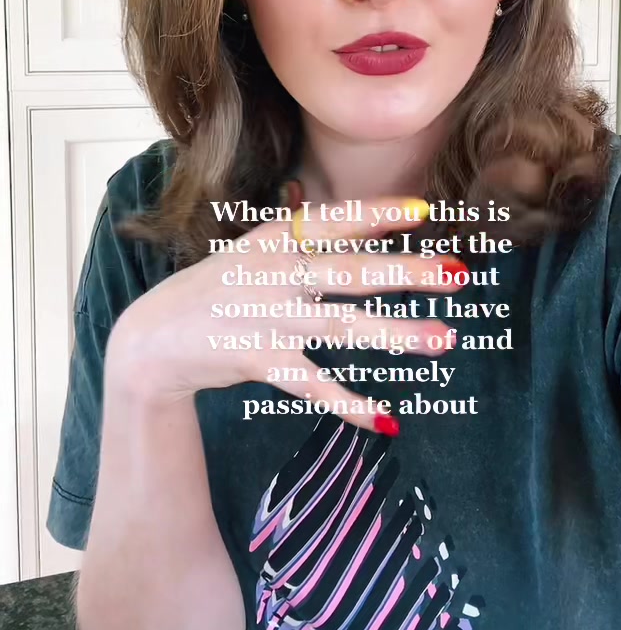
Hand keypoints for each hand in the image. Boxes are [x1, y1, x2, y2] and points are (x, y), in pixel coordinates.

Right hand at [107, 195, 462, 430]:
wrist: (154, 335)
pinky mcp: (258, 359)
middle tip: (456, 275)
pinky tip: (384, 418)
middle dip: (406, 273)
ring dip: (395, 334)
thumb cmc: (219, 288)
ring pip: (342, 326)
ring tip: (442, 340)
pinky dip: (348, 402)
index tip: (426, 211)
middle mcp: (277, 273)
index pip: (336, 220)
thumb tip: (358, 224)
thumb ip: (305, 239)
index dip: (380, 213)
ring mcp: (268, 317)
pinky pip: (312, 384)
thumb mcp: (257, 250)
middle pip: (351, 271)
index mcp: (278, 239)